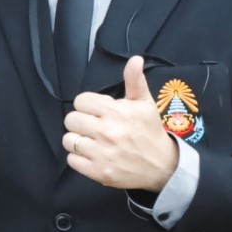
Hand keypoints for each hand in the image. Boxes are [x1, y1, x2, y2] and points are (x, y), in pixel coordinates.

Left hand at [63, 56, 178, 192]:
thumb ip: (135, 80)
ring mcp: (101, 153)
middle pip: (70, 120)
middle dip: (81, 122)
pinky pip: (71, 160)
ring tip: (93, 141)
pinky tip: (93, 154)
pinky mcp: (98, 172)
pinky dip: (79, 158)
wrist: (162, 166)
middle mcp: (107, 132)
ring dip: (78, 140)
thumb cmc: (150, 131)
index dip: (88, 106)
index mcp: (116, 112)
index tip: (99, 112)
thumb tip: (135, 59)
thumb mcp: (144, 103)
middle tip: (95, 127)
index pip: (80, 101)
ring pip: (68, 140)